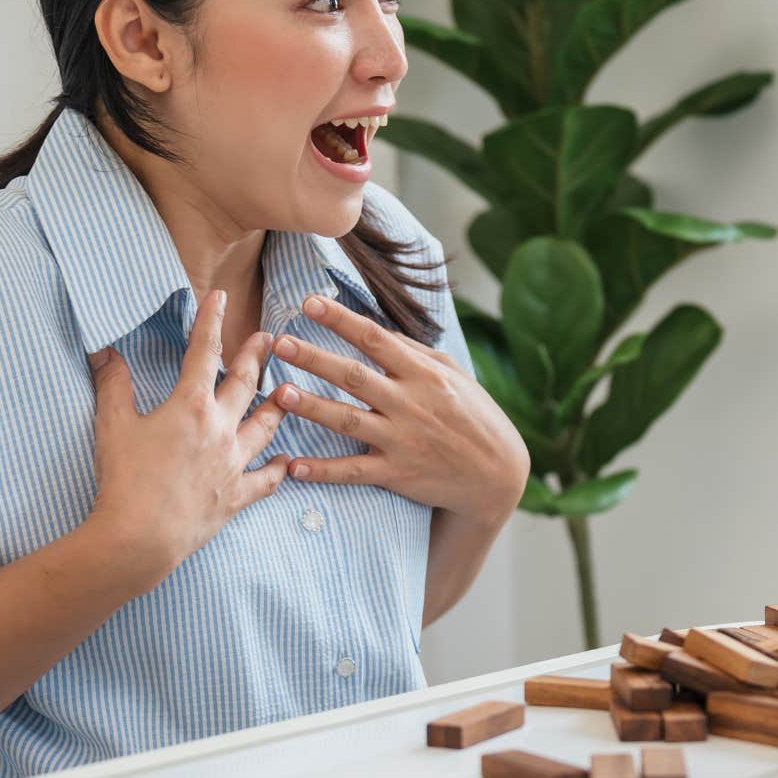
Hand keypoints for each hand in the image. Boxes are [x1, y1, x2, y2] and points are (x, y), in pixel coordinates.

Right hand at [86, 289, 290, 576]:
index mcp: (191, 406)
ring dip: (277, 406)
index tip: (220, 298)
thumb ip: (112, 383)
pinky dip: (278, 469)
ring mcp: (234, 463)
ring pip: (265, 426)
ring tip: (288, 390)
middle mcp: (221, 429)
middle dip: (256, 357)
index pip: (203, 353)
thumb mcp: (112, 426)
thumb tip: (104, 349)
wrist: (141, 537)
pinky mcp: (236, 495)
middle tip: (268, 338)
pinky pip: (266, 480)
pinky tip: (287, 462)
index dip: (211, 322)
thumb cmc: (124, 480)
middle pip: (245, 384)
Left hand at [269, 295, 528, 522]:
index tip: (309, 303)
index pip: (376, 338)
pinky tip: (292, 467)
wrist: (498, 474)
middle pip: (354, 376)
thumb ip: (415, 352)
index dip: (341, 319)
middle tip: (280, 343)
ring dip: (311, 407)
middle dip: (314, 358)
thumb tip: (377, 329)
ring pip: (348, 421)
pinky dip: (323, 471)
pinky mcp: (398, 473)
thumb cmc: (475, 417)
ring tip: (280, 394)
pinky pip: (354, 471)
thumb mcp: (455, 375)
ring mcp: (402, 440)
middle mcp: (410, 403)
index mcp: (424, 374)